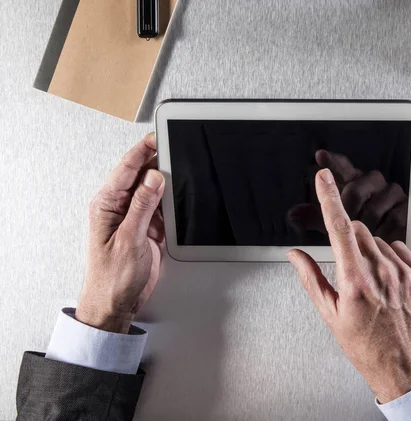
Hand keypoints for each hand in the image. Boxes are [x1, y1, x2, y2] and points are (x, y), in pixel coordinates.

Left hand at [76, 133, 165, 333]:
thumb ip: (141, 206)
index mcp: (106, 205)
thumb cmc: (111, 278)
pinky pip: (163, 208)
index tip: (157, 137)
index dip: (142, 151)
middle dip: (158, 162)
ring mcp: (135, 217)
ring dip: (168, 183)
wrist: (116, 304)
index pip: (126, 169)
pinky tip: (182, 198)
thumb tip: (153, 178)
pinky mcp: (148, 228)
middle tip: (177, 149)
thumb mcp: (128, 239)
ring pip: (155, 191)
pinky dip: (173, 203)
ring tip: (184, 171)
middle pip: (141, 176)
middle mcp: (119, 208)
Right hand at [287, 168, 410, 402]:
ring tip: (371, 282)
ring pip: (379, 241)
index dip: (329, 199)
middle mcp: (381, 273)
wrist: (403, 367)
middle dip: (349, 240)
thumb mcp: (330, 315)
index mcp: (355, 282)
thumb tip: (295, 255)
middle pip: (360, 231)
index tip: (323, 178)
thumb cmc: (365, 346)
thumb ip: (311, 279)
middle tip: (349, 267)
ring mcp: (404, 274)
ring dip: (370, 252)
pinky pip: (400, 249)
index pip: (339, 229)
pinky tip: (386, 280)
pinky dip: (390, 258)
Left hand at [288, 150, 407, 242]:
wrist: (388, 258)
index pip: (343, 167)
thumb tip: (293, 214)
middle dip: (346, 213)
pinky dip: (382, 234)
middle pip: (354, 191)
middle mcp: (372, 182)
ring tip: (363, 241)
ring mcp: (391, 193)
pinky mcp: (406, 207)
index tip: (321, 157)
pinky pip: (391, 220)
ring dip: (365, 228)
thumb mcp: (333, 226)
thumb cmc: (359, 236)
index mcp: (353, 182)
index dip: (333, 162)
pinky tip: (379, 240)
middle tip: (345, 229)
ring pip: (372, 209)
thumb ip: (314, 218)